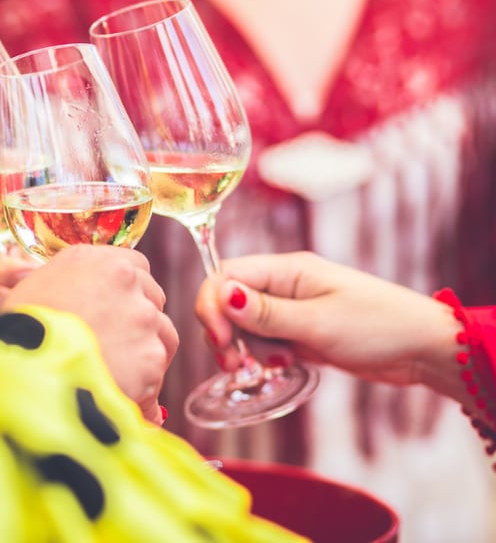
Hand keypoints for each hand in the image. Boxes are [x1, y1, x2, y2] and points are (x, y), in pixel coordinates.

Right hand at [3, 244, 177, 424]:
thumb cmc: (17, 333)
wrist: (22, 374)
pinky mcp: (151, 357)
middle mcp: (125, 281)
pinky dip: (143, 389)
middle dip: (140, 321)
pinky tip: (117, 397)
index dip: (127, 291)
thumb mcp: (34, 289)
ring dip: (145, 354)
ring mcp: (142, 318)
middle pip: (153, 299)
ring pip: (162, 335)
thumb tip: (78, 296)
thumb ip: (67, 284)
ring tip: (115, 375)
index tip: (116, 310)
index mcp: (96, 260)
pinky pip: (155, 375)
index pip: (136, 266)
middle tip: (114, 346)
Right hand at [195, 251, 464, 402]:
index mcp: (287, 269)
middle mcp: (284, 284)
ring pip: (245, 325)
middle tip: (238, 364)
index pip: (225, 275)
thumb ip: (266, 313)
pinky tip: (289, 365)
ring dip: (250, 348)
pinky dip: (267, 355)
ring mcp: (291, 307)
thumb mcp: (318, 322)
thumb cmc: (379, 326)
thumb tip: (221, 295)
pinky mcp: (299, 330)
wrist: (422, 349)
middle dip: (226, 333)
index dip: (212, 306)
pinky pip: (266, 340)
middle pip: (229, 301)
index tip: (222, 342)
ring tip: (281, 364)